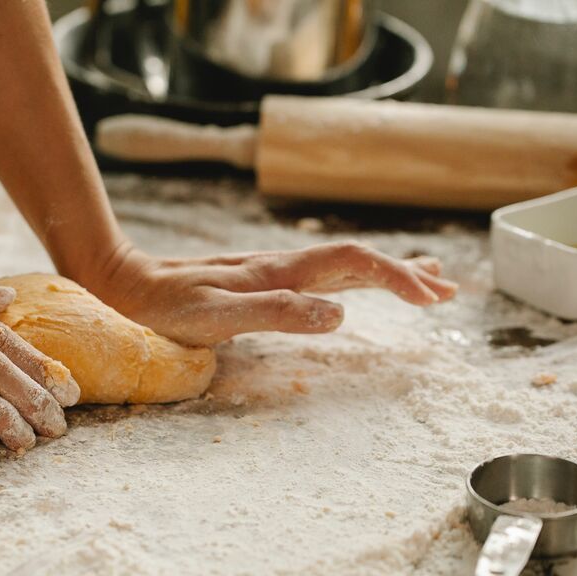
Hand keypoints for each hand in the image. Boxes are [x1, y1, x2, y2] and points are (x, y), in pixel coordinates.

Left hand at [83, 242, 458, 346]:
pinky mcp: (260, 280)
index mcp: (280, 272)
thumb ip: (276, 313)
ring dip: (387, 272)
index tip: (433, 300)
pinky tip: (353, 286)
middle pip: (358, 259)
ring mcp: (272, 270)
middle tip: (449, 291)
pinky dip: (353, 277)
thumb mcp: (217, 318)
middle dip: (406, 274)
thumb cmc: (166, 307)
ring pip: (342, 264)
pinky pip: (320, 274)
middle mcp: (282, 265)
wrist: (127, 282)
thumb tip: (341, 313)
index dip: (398, 277)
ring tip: (426, 281)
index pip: (355, 263)